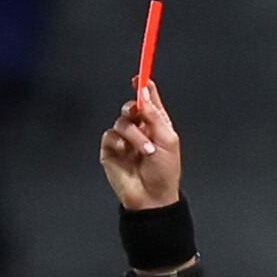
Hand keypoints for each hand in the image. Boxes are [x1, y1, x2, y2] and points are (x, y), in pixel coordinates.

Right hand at [98, 88, 181, 210]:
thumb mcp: (167, 139)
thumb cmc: (164, 172)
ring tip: (145, 151)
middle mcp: (139, 130)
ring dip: (134, 134)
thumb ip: (155, 115)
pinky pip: (109, 136)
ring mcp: (124, 141)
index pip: (148, 100)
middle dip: (134, 108)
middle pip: (131, 107)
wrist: (152, 198)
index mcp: (155, 125)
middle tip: (139, 113)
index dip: (143, 87)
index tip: (139, 78)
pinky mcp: (110, 151)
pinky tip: (126, 154)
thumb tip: (145, 92)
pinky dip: (119, 142)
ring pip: (121, 122)